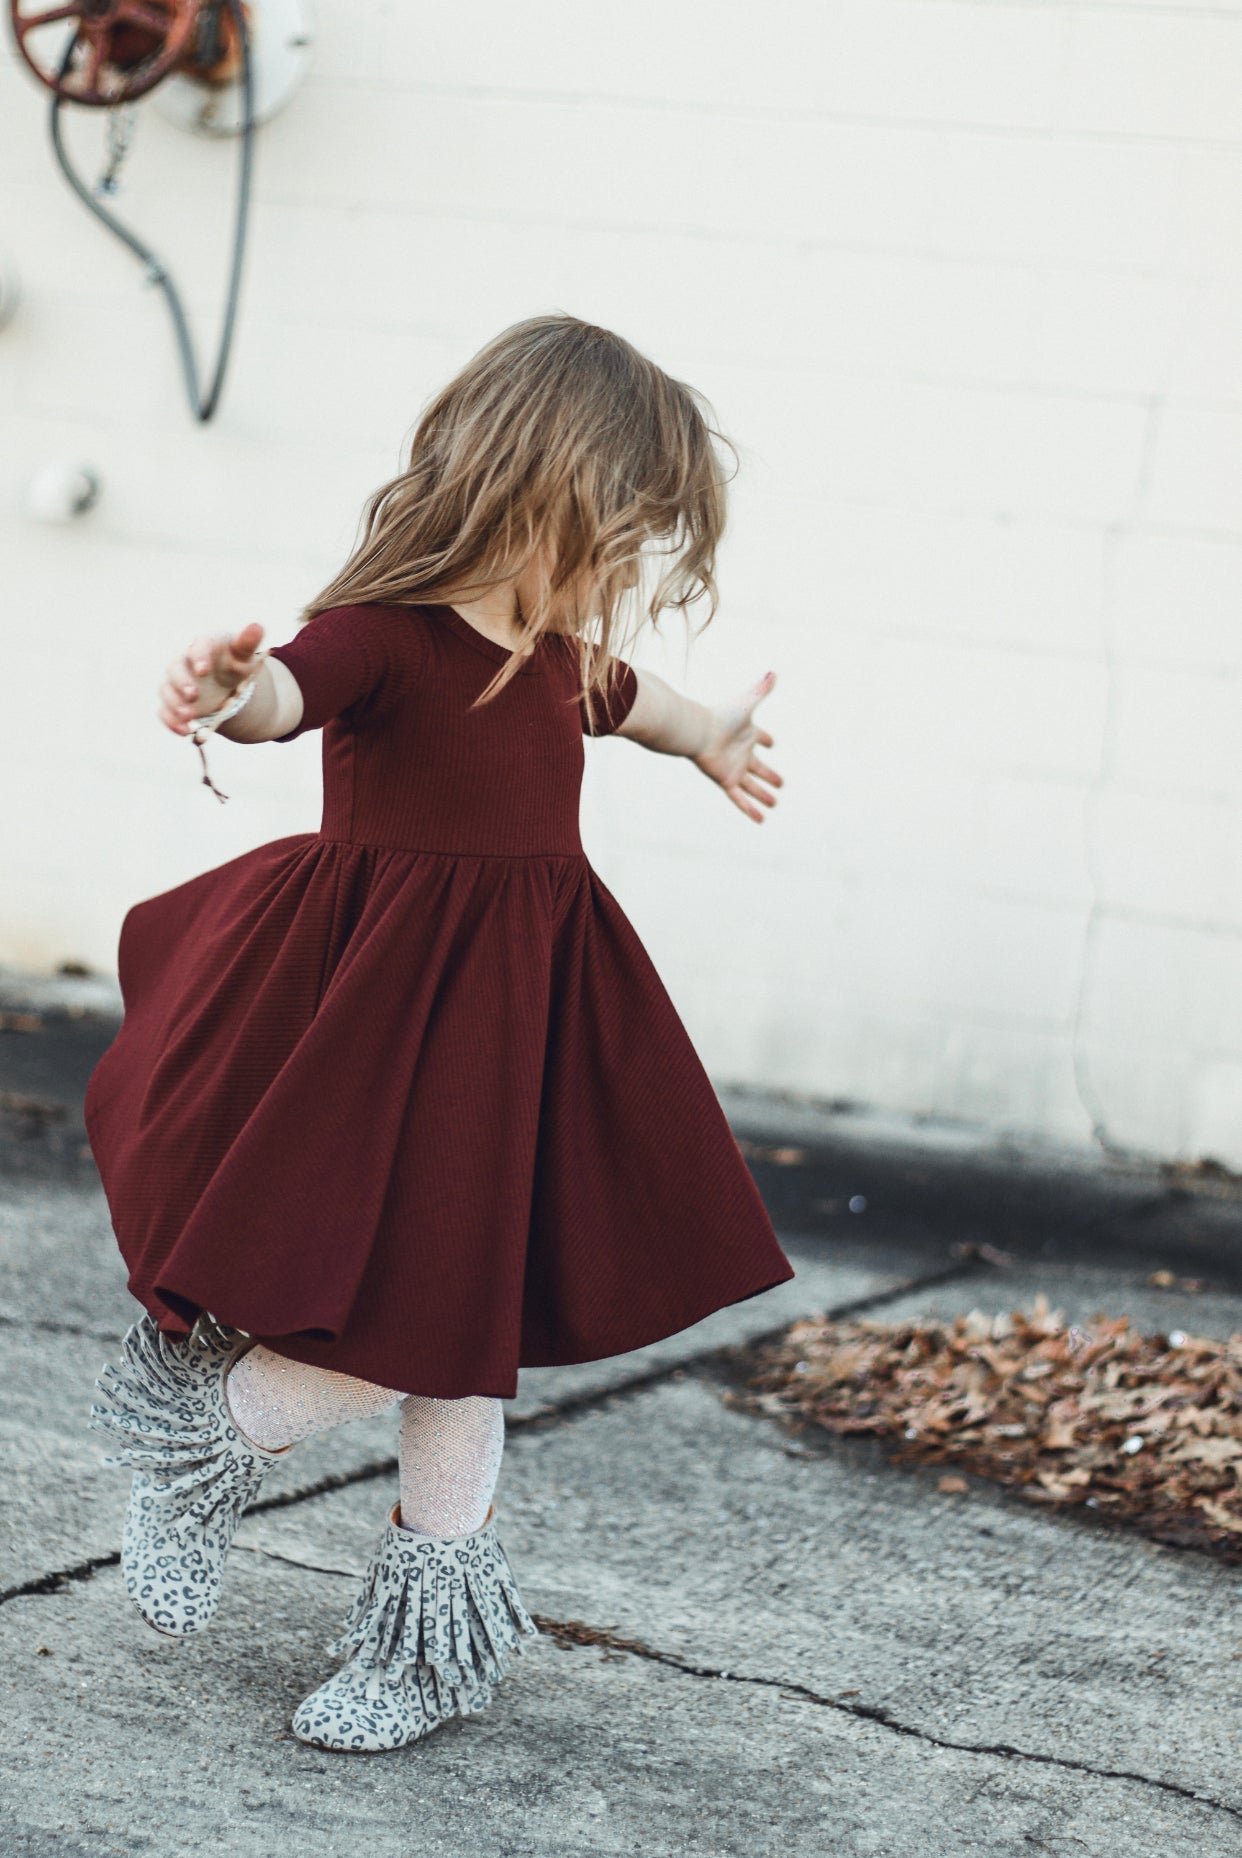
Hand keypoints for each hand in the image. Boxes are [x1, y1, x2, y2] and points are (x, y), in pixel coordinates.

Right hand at [158, 622, 264, 735]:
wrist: (227, 683)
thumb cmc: (234, 663)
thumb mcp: (244, 655)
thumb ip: (248, 642)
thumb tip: (257, 626)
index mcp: (203, 646)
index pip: (197, 647)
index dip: (199, 657)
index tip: (204, 670)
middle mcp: (184, 662)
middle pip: (174, 668)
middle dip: (181, 682)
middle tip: (193, 695)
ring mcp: (176, 683)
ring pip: (166, 690)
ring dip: (175, 704)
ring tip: (190, 717)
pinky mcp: (174, 702)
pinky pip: (164, 711)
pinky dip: (171, 721)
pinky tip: (185, 731)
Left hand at [692, 671, 782, 822]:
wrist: (697, 732)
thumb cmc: (721, 717)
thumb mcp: (746, 703)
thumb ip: (761, 689)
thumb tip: (774, 672)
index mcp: (746, 734)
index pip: (760, 738)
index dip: (767, 740)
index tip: (773, 743)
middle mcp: (740, 753)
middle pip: (758, 767)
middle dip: (769, 774)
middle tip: (781, 783)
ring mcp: (733, 768)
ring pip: (751, 785)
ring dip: (763, 795)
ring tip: (775, 803)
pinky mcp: (725, 780)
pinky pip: (740, 798)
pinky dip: (750, 810)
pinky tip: (761, 820)